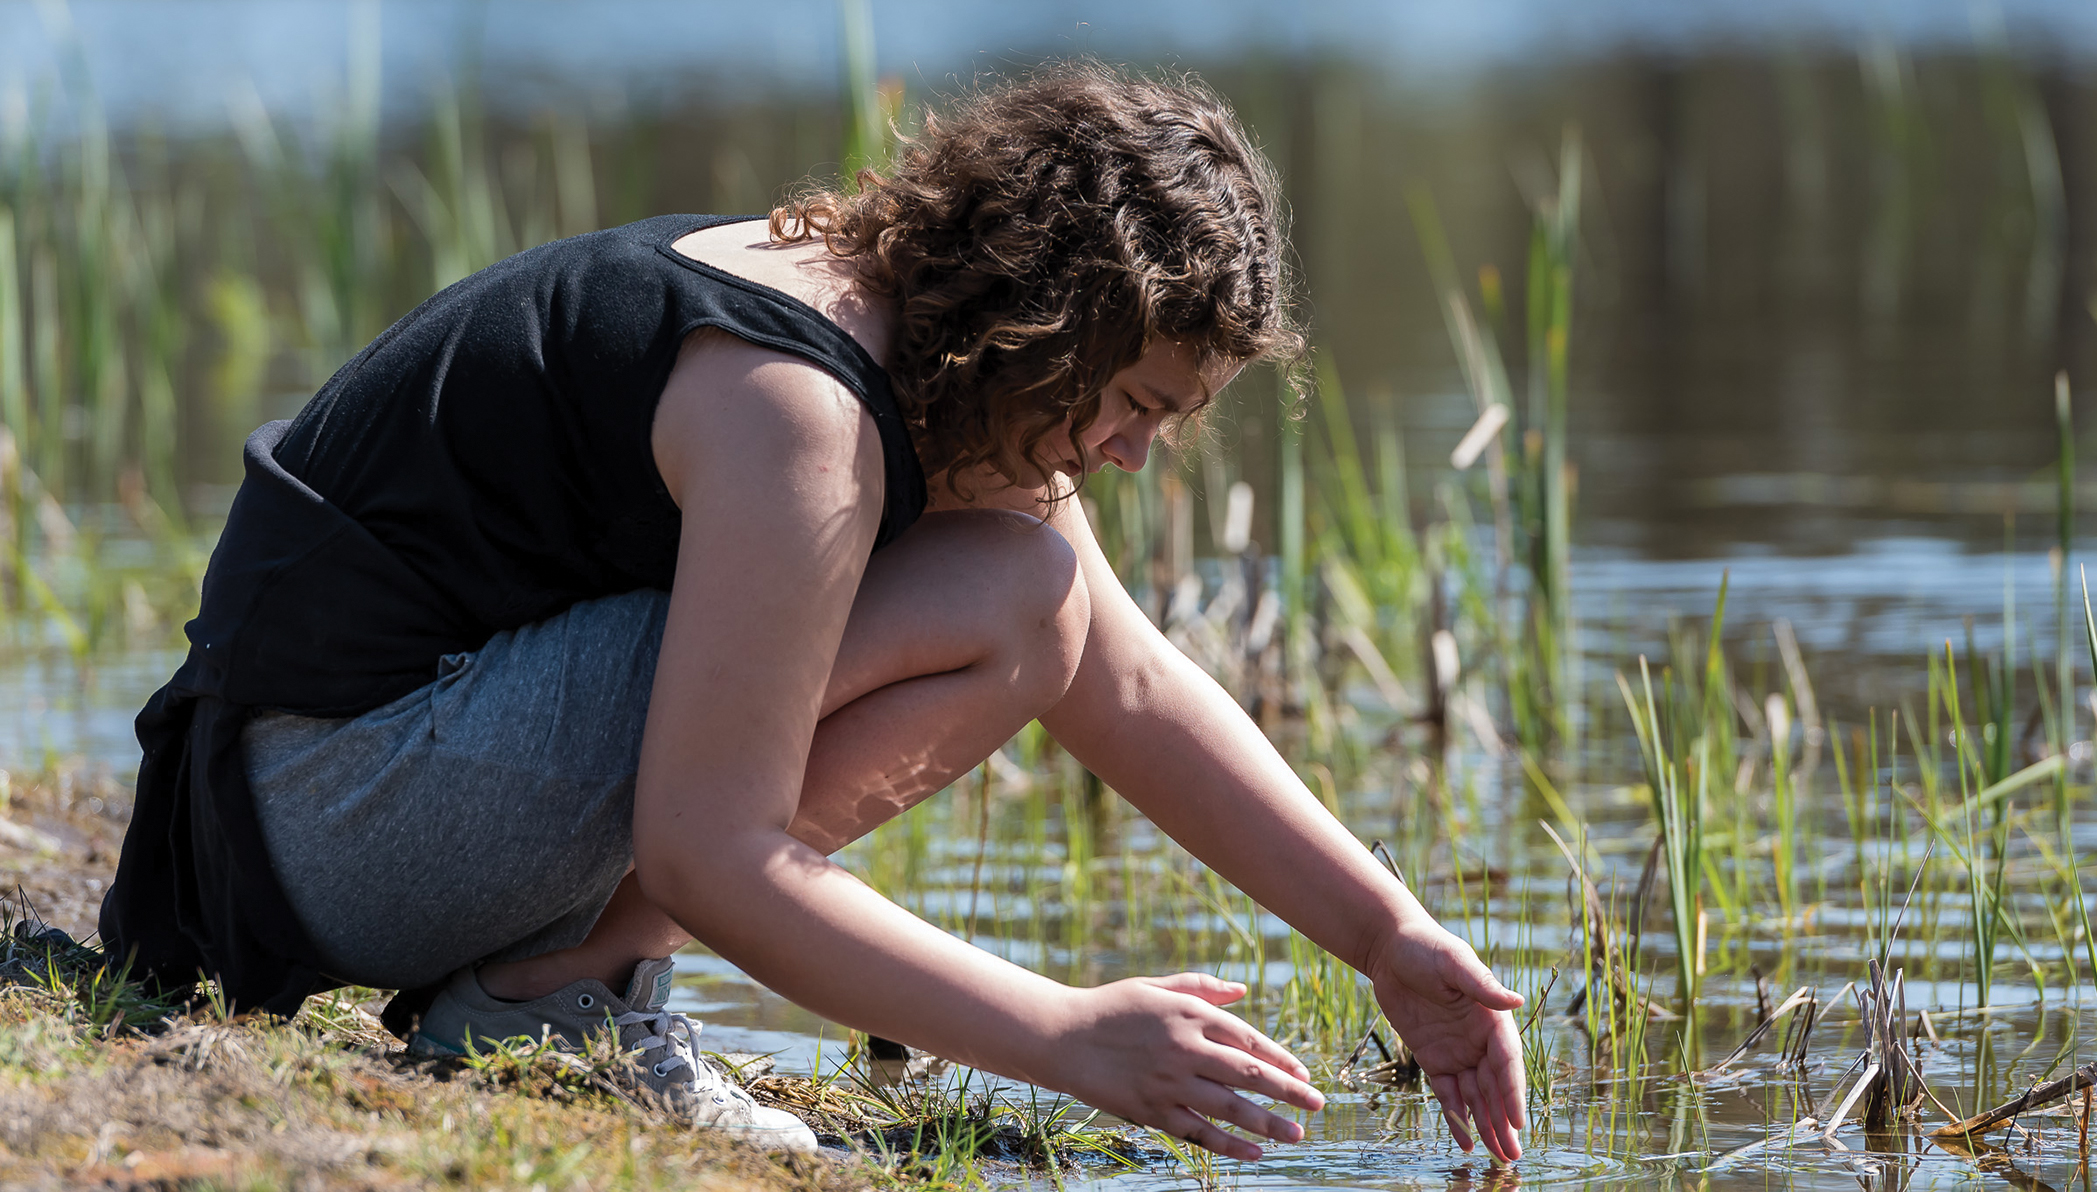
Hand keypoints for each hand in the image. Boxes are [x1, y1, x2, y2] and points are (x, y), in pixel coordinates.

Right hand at [1041, 972, 1324, 1160]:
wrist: (1061, 1036)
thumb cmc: (1112, 1007)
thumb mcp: (1156, 986)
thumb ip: (1201, 987)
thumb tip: (1242, 991)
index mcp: (1189, 1013)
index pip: (1249, 1038)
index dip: (1280, 1058)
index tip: (1302, 1073)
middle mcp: (1184, 1048)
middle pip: (1249, 1074)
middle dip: (1289, 1091)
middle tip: (1318, 1104)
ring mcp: (1169, 1082)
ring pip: (1230, 1107)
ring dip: (1268, 1122)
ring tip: (1296, 1134)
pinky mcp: (1152, 1110)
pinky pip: (1198, 1130)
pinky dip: (1229, 1143)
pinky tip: (1254, 1152)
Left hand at [1370, 924, 1526, 1161]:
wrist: (1390, 949)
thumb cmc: (1426, 948)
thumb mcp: (1453, 962)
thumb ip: (1481, 984)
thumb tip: (1516, 1000)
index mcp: (1492, 1019)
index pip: (1507, 1063)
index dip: (1512, 1092)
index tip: (1517, 1121)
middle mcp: (1480, 1041)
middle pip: (1495, 1088)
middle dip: (1504, 1121)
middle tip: (1513, 1155)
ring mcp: (1458, 1052)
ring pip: (1475, 1097)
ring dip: (1487, 1126)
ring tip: (1497, 1157)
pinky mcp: (1434, 1059)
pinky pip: (1448, 1094)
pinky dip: (1457, 1118)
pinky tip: (1466, 1141)